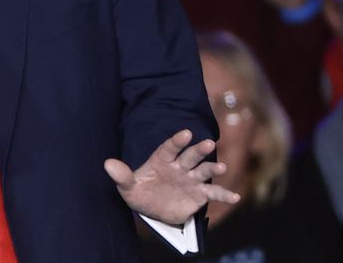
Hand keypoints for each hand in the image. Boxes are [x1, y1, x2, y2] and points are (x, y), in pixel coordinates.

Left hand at [104, 130, 239, 224]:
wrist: (152, 208)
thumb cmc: (139, 192)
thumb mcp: (127, 187)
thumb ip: (121, 175)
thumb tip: (107, 164)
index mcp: (162, 159)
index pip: (170, 147)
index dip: (177, 140)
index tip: (186, 133)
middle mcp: (179, 166)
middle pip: (190, 156)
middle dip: (199, 150)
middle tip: (208, 143)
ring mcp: (191, 179)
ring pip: (204, 171)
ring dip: (213, 168)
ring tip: (222, 167)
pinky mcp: (199, 194)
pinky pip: (213, 193)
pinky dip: (224, 194)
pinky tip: (235, 197)